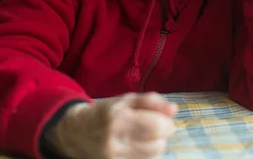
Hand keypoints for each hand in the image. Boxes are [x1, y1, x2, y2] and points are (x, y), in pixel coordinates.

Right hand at [45, 92, 177, 158]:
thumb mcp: (127, 100)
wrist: (77, 132)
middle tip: (153, 128)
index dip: (167, 123)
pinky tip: (139, 148)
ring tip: (144, 138)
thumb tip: (174, 110)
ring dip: (155, 147)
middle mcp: (115, 140)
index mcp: (119, 117)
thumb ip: (152, 102)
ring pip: (153, 157)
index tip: (164, 119)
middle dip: (162, 136)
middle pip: (158, 144)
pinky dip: (147, 156)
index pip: (157, 126)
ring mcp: (114, 157)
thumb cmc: (107, 113)